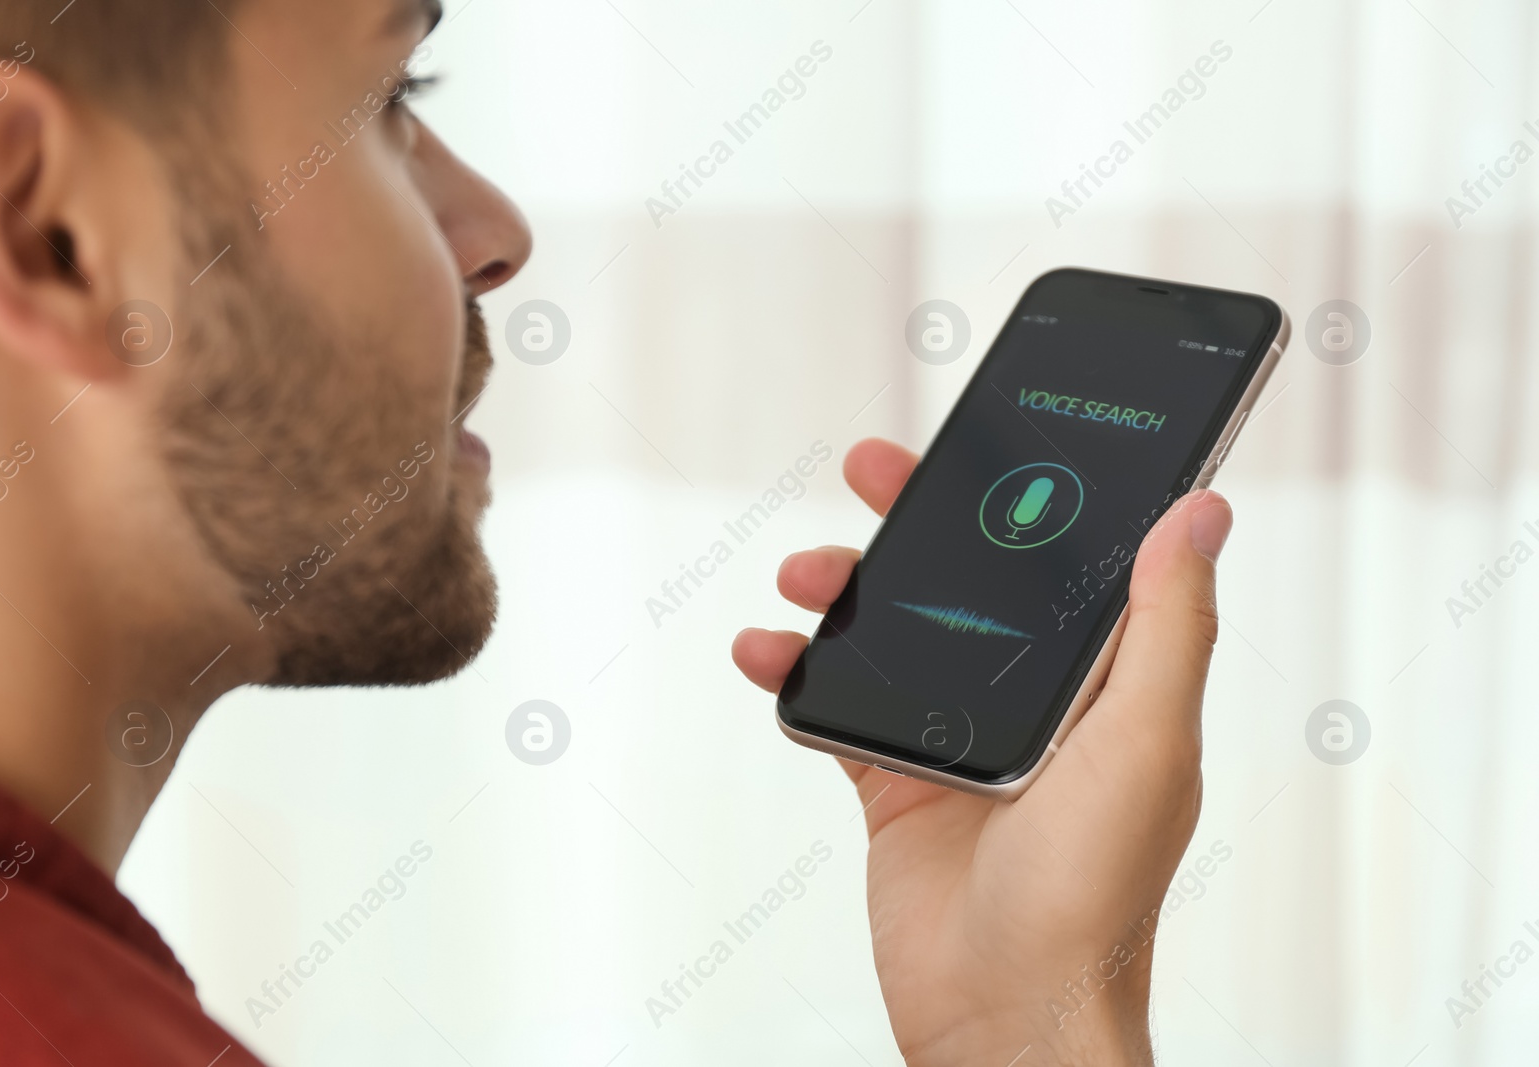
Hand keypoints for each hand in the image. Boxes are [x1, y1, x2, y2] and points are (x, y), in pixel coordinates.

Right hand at [732, 438, 1232, 1066]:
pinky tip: (765, 653)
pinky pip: (836, 704)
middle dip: (915, 518)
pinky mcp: (896, 782)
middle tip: (870, 469)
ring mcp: (958, 738)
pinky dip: (793, 672)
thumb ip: (1167, 625)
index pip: (1064, 559)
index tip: (987, 437)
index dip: (1025, 492)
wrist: (1002, 1016)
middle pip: (968, 578)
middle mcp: (1031, 699)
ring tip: (800, 578)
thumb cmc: (1093, 897)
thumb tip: (1203, 510)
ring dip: (840, 591)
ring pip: (891, 630)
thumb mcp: (1144, 742)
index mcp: (1103, 682)